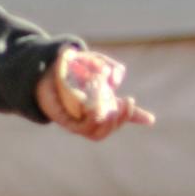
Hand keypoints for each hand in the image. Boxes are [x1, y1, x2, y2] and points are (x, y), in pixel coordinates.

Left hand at [37, 47, 155, 139]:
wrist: (43, 70)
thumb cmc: (68, 67)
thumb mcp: (92, 62)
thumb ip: (106, 67)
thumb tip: (116, 79)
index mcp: (100, 104)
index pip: (120, 114)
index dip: (136, 117)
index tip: (150, 119)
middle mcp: (90, 116)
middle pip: (110, 127)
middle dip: (123, 118)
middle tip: (127, 102)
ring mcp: (78, 122)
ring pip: (98, 133)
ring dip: (109, 122)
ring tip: (112, 107)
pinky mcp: (66, 123)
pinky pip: (83, 128)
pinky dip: (93, 119)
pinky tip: (96, 106)